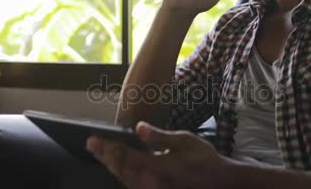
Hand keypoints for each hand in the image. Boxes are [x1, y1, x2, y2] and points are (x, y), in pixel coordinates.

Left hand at [86, 121, 231, 188]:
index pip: (125, 156)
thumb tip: (139, 128)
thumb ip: (159, 137)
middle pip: (120, 169)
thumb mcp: (185, 141)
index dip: (107, 147)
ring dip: (111, 166)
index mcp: (157, 166)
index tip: (93, 139)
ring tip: (100, 153)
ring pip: (124, 179)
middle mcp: (151, 181)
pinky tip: (118, 166)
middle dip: (104, 156)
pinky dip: (122, 174)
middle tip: (91, 145)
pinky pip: (132, 184)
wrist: (219, 183)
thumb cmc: (204, 160)